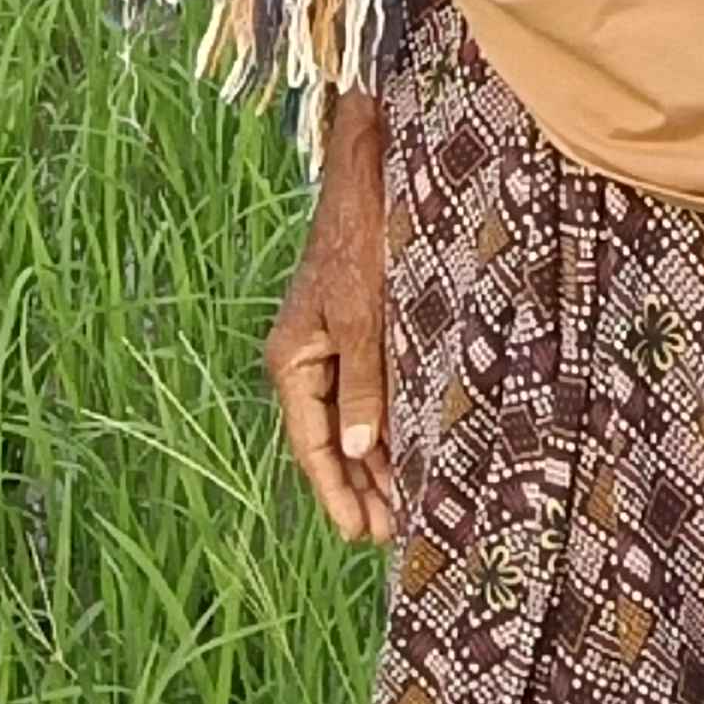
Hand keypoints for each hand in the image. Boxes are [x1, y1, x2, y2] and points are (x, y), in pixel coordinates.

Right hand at [264, 91, 393, 544]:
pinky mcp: (360, 328)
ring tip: (403, 506)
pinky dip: (386, 423)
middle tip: (391, 534)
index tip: (360, 534)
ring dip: (375, 460)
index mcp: (293, 359)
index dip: (336, 492)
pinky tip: (410, 449)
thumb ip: (362, 383)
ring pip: (351, 419)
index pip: (310, 444)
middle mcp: (307, 359)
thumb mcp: (364, 315)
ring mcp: (332, 345)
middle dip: (358, 487)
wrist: (370, 169)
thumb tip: (354, 451)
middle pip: (329, 439)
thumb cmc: (362, 237)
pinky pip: (368, 391)